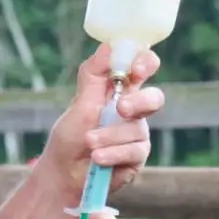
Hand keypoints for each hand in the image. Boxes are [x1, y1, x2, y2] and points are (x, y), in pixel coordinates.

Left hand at [36, 42, 164, 202]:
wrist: (63, 173)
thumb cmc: (70, 136)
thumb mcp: (79, 102)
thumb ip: (93, 74)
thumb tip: (108, 45)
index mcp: (121, 91)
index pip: (142, 69)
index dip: (145, 63)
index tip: (137, 68)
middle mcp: (134, 111)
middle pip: (154, 98)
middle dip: (140, 101)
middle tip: (121, 108)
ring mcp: (137, 135)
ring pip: (137, 129)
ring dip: (110, 136)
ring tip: (89, 143)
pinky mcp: (137, 157)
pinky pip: (134, 151)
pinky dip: (113, 153)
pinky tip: (97, 158)